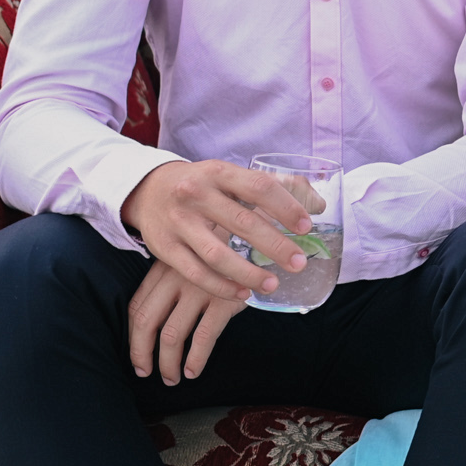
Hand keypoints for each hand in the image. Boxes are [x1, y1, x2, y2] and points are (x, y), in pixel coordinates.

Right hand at [120, 158, 320, 304]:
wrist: (147, 190)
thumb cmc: (203, 185)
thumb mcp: (230, 175)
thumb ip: (274, 186)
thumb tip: (318, 203)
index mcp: (218, 172)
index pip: (258, 187)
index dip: (285, 207)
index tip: (306, 226)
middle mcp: (196, 194)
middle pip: (242, 222)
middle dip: (275, 245)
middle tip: (299, 262)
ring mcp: (179, 222)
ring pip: (217, 254)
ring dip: (249, 272)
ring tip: (273, 284)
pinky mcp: (165, 247)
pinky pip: (196, 273)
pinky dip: (221, 286)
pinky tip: (243, 293)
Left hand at [128, 258, 246, 380]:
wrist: (255, 241)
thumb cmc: (218, 258)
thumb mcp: (187, 262)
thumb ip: (168, 283)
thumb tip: (151, 324)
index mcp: (162, 269)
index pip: (136, 308)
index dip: (133, 338)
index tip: (138, 358)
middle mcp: (176, 277)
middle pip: (147, 322)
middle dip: (142, 353)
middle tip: (146, 373)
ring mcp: (199, 288)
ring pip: (172, 334)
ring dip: (168, 363)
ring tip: (172, 378)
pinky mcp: (224, 299)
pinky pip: (203, 336)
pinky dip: (195, 359)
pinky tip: (193, 371)